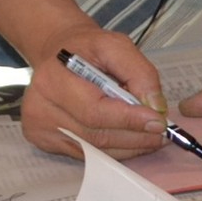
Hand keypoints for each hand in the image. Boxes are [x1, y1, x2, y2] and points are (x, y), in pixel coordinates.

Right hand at [19, 24, 172, 160]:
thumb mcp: (116, 46)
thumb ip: (139, 72)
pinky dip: (113, 150)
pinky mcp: (43, 141)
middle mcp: (39, 107)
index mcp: (53, 78)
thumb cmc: (87, 49)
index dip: (129, 120)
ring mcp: (40, 128)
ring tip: (151, 137)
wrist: (58, 54)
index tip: (158, 122)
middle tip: (162, 134)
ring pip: (94, 149)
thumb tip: (155, 107)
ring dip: (128, 147)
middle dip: (134, 137)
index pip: (94, 110)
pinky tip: (129, 139)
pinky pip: (87, 154)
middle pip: (95, 135)